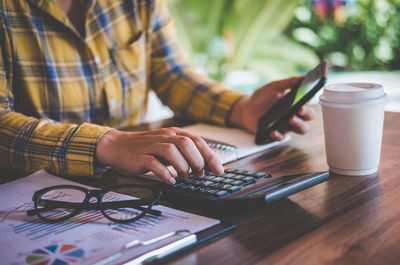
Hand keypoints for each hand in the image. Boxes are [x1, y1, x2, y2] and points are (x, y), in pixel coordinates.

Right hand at [96, 127, 223, 183]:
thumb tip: (205, 166)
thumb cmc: (146, 148)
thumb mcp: (168, 146)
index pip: (197, 141)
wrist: (117, 146)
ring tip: (184, 178)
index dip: (210, 156)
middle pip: (187, 144)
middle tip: (199, 175)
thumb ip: (184, 153)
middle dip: (197, 161)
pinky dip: (165, 173)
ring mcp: (152, 146)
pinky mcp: (140, 156)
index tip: (218, 170)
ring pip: (173, 152)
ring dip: (183, 167)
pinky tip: (170, 180)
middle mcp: (165, 137)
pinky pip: (154, 164)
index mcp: (174, 133)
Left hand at [228, 76, 314, 140]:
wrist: (247, 109)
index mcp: (295, 103)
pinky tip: (273, 130)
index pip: (308, 102)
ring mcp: (287, 125)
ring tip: (290, 118)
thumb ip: (289, 82)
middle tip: (299, 109)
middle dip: (306, 113)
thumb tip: (304, 76)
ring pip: (301, 129)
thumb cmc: (262, 98)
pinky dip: (278, 135)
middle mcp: (294, 115)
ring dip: (298, 124)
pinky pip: (281, 137)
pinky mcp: (277, 133)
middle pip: (308, 117)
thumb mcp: (274, 87)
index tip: (310, 95)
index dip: (312, 99)